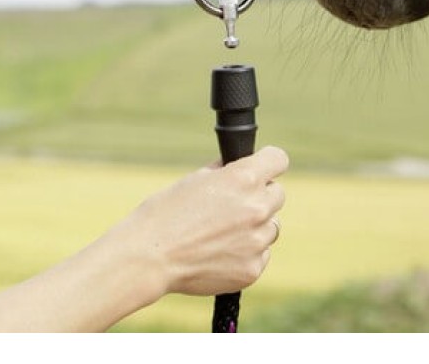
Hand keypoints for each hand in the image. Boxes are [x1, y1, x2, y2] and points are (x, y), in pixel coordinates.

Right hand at [111, 145, 288, 296]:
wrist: (150, 256)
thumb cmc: (167, 212)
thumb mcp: (196, 178)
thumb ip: (226, 172)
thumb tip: (240, 167)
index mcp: (244, 178)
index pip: (278, 159)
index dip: (269, 162)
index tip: (264, 167)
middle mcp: (256, 207)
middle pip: (278, 193)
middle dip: (260, 195)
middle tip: (235, 204)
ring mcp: (257, 240)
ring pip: (271, 226)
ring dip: (255, 225)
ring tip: (223, 231)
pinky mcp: (252, 269)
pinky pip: (262, 253)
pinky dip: (247, 252)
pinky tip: (221, 251)